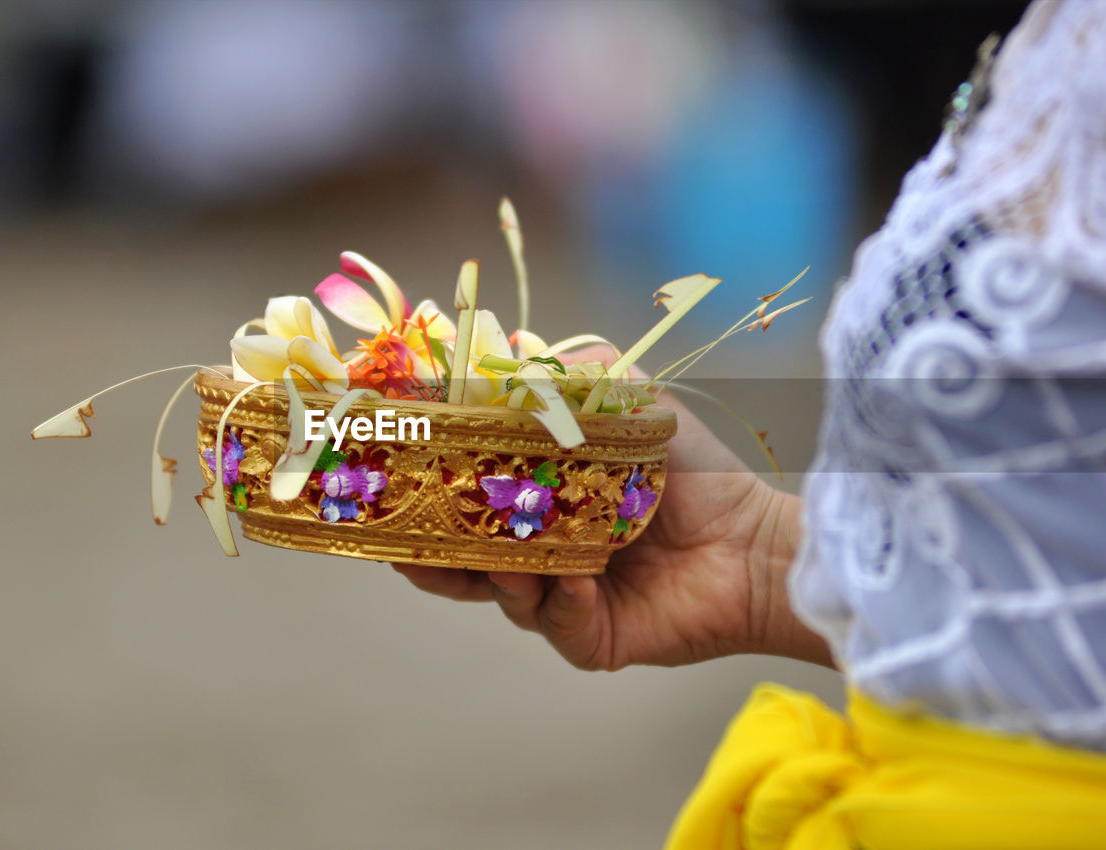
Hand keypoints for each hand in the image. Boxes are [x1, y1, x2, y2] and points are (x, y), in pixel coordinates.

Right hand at [393, 393, 831, 670]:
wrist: (755, 541)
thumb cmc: (697, 473)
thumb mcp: (636, 404)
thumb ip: (579, 373)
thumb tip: (515, 348)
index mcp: (540, 502)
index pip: (467, 499)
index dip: (429, 490)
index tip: (394, 472)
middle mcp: (540, 554)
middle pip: (463, 558)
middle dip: (428, 549)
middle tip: (403, 535)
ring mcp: (561, 600)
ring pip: (501, 595)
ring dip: (490, 574)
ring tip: (489, 555)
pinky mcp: (590, 638)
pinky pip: (558, 624)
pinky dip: (560, 601)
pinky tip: (573, 579)